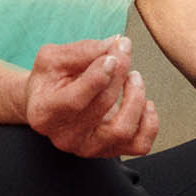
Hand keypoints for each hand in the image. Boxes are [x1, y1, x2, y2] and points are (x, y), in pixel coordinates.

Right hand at [25, 34, 160, 157]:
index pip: (75, 100)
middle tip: (123, 50)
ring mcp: (89, 148)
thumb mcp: (53, 58)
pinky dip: (149, 122)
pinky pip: (140, 144)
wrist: (49, 104)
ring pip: (123, 130)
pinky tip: (144, 102)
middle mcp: (65, 137)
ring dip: (136, 98)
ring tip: (134, 76)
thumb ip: (81, 51)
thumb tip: (113, 45)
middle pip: (103, 105)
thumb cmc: (50, 80)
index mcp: (45, 113)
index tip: (111, 56)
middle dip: (119, 73)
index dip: (98, 77)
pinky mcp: (110, 151)